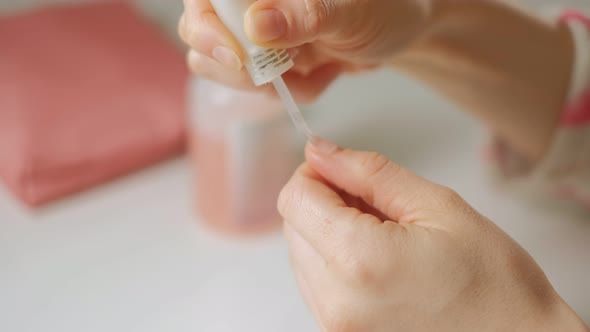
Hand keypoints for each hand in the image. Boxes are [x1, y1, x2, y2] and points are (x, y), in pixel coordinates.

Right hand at [178, 0, 433, 101]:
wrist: (402, 32)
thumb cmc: (384, 7)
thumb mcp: (350, 11)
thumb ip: (304, 15)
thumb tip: (256, 26)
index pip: (205, 0)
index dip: (207, 27)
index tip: (236, 57)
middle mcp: (249, 4)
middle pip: (199, 34)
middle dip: (237, 65)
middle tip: (276, 72)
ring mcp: (257, 32)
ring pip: (224, 68)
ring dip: (269, 83)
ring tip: (311, 69)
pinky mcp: (271, 60)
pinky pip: (260, 88)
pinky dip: (293, 91)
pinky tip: (323, 74)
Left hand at [278, 138, 586, 331]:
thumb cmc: (492, 282)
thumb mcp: (438, 206)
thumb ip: (369, 173)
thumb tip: (321, 151)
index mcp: (359, 259)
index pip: (295, 199)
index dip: (314, 173)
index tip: (340, 169)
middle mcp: (336, 299)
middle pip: (293, 225)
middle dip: (324, 201)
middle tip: (373, 201)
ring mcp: (334, 323)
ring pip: (301, 254)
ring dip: (329, 231)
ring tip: (382, 234)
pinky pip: (316, 283)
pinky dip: (336, 261)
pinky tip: (376, 259)